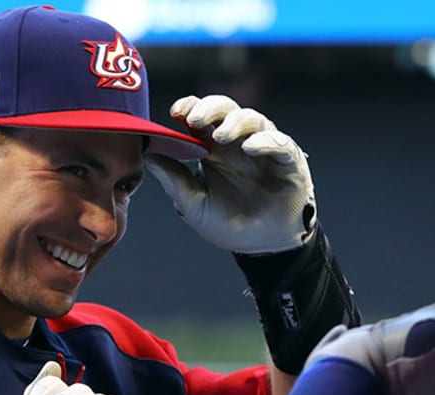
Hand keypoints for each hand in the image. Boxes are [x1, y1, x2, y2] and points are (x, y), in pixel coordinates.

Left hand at [144, 94, 315, 253]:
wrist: (263, 247)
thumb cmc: (229, 224)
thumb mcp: (194, 205)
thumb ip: (174, 181)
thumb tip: (147, 155)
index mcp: (213, 149)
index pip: (200, 117)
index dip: (189, 107)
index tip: (176, 111)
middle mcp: (238, 142)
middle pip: (225, 108)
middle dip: (210, 108)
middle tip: (196, 119)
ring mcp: (264, 147)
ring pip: (252, 118)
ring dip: (234, 122)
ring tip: (221, 136)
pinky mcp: (288, 159)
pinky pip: (279, 141)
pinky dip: (265, 140)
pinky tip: (251, 147)